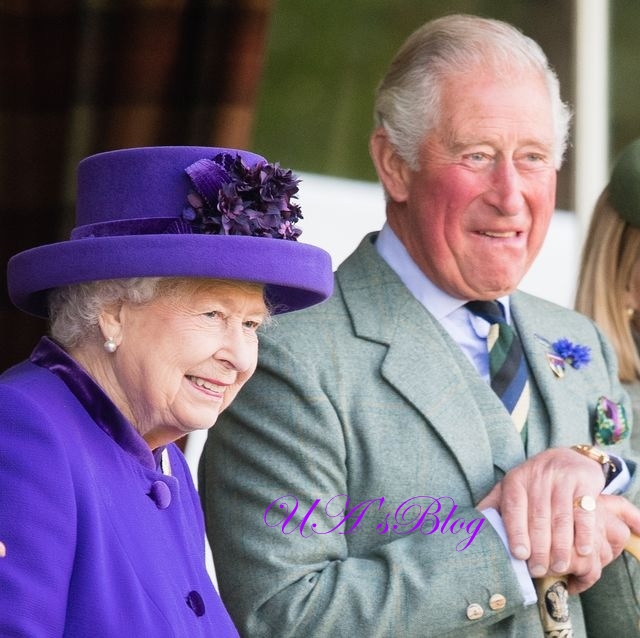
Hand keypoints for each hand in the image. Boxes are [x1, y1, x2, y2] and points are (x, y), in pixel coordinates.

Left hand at [477, 448, 639, 591]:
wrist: (567, 458)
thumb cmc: (534, 482)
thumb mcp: (511, 487)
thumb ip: (494, 504)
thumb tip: (470, 527)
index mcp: (516, 480)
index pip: (514, 507)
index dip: (516, 532)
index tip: (519, 555)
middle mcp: (538, 478)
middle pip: (538, 517)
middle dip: (539, 547)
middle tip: (539, 571)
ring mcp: (561, 480)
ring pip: (561, 518)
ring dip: (561, 546)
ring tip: (559, 566)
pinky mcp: (583, 484)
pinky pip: (584, 512)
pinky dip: (584, 533)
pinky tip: (583, 550)